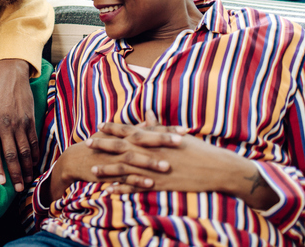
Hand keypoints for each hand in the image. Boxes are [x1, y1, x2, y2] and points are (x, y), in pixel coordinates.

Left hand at [0, 59, 35, 192]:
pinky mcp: (31, 120)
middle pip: (11, 155)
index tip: (0, 182)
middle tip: (18, 189)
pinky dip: (34, 154)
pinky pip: (34, 141)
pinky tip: (34, 164)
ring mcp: (20, 123)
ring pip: (24, 151)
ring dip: (26, 168)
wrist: (11, 74)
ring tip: (27, 180)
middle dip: (15, 174)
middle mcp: (6, 126)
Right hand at [43, 120, 182, 203]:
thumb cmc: (100, 144)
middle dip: (162, 140)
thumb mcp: (117, 134)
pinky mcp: (111, 173)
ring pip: (135, 159)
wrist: (76, 159)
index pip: (149, 129)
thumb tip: (152, 120)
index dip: (167, 129)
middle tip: (181, 141)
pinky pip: (125, 177)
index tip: (185, 130)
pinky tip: (151, 183)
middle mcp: (121, 144)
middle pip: (143, 140)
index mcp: (125, 134)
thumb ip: (136, 128)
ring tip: (168, 166)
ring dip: (150, 162)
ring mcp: (116, 159)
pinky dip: (137, 180)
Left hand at [101, 113, 278, 210]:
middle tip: (88, 143)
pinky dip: (123, 189)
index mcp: (156, 139)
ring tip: (93, 170)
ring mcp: (154, 170)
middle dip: (103, 145)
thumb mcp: (176, 134)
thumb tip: (146, 113)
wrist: (216, 168)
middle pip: (122, 148)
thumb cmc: (197, 149)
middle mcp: (152, 153)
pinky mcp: (160, 185)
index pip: (129, 131)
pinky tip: (111, 190)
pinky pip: (137, 188)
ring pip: (126, 169)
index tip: (99, 126)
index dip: (113, 128)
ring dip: (108, 170)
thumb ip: (157, 126)